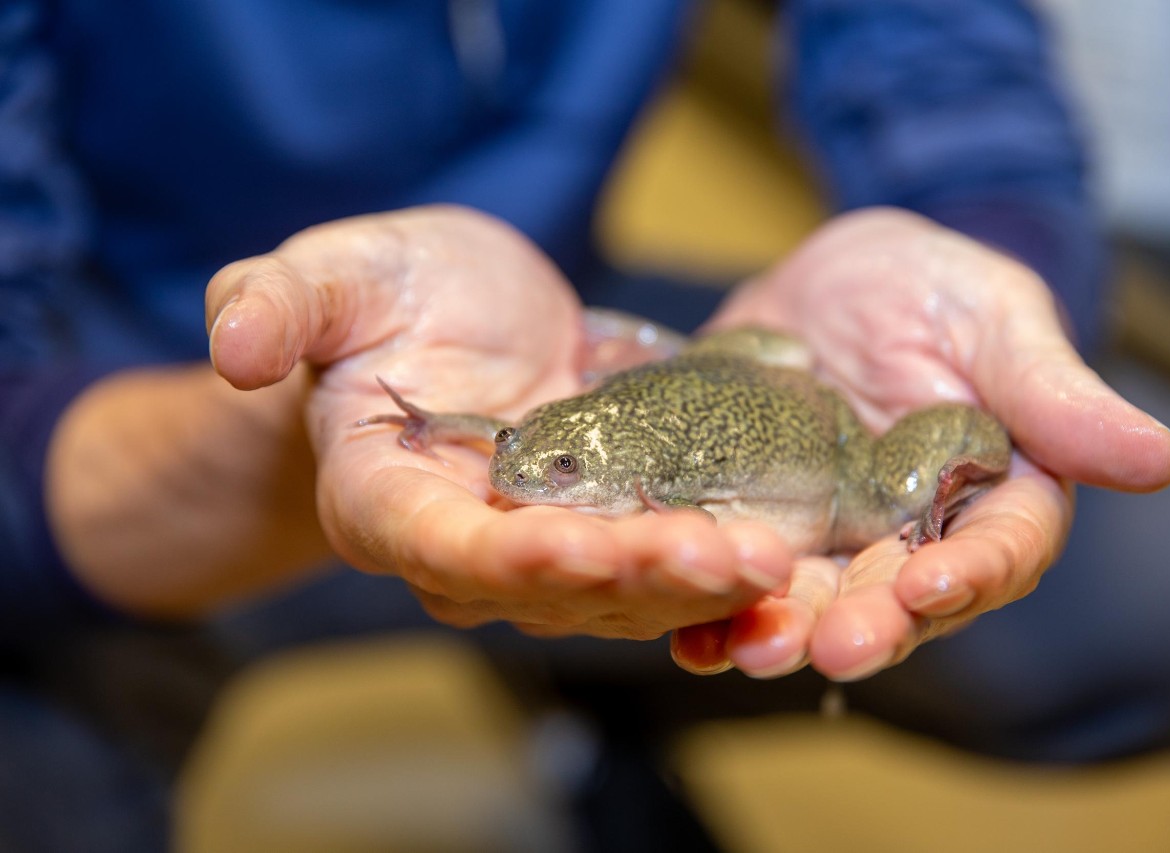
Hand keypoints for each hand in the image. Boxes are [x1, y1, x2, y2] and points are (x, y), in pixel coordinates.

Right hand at [207, 206, 791, 638]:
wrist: (453, 324)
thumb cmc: (383, 298)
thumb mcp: (332, 274)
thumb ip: (278, 302)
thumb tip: (234, 344)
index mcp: (387, 499)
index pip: (444, 550)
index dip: (512, 560)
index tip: (582, 550)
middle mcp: (465, 548)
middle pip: (553, 589)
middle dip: (640, 578)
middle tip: (731, 556)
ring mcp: (541, 549)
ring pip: (619, 593)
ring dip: (696, 585)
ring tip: (774, 559)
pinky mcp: (605, 531)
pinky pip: (659, 568)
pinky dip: (715, 571)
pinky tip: (781, 559)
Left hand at [671, 208, 1169, 678]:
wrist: (830, 277)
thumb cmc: (935, 288)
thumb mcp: (996, 319)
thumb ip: (1055, 393)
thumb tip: (1157, 459)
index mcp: (993, 495)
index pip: (999, 553)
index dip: (972, 575)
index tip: (933, 584)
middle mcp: (915, 535)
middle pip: (901, 601)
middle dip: (869, 627)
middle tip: (832, 647)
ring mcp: (835, 537)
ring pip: (818, 602)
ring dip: (788, 631)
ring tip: (753, 649)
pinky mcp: (764, 525)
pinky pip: (745, 579)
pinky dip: (718, 609)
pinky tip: (690, 633)